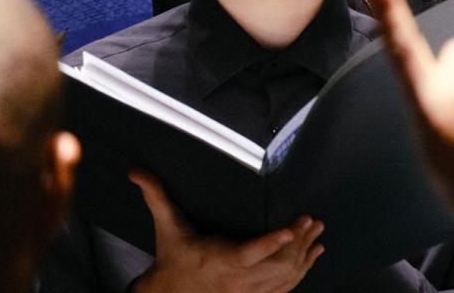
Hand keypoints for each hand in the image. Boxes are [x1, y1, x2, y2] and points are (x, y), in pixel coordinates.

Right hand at [128, 170, 323, 292]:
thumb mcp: (166, 226)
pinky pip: (285, 287)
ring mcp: (247, 292)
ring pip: (284, 277)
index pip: (248, 254)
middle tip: (311, 221)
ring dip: (304, 254)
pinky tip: (315, 254)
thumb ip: (157, 197)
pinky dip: (303, 271)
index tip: (290, 229)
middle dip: (297, 243)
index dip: (271, 243)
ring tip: (316, 231)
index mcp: (218, 260)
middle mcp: (235, 280)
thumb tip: (137, 172)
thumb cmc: (174, 256)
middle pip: (275, 265)